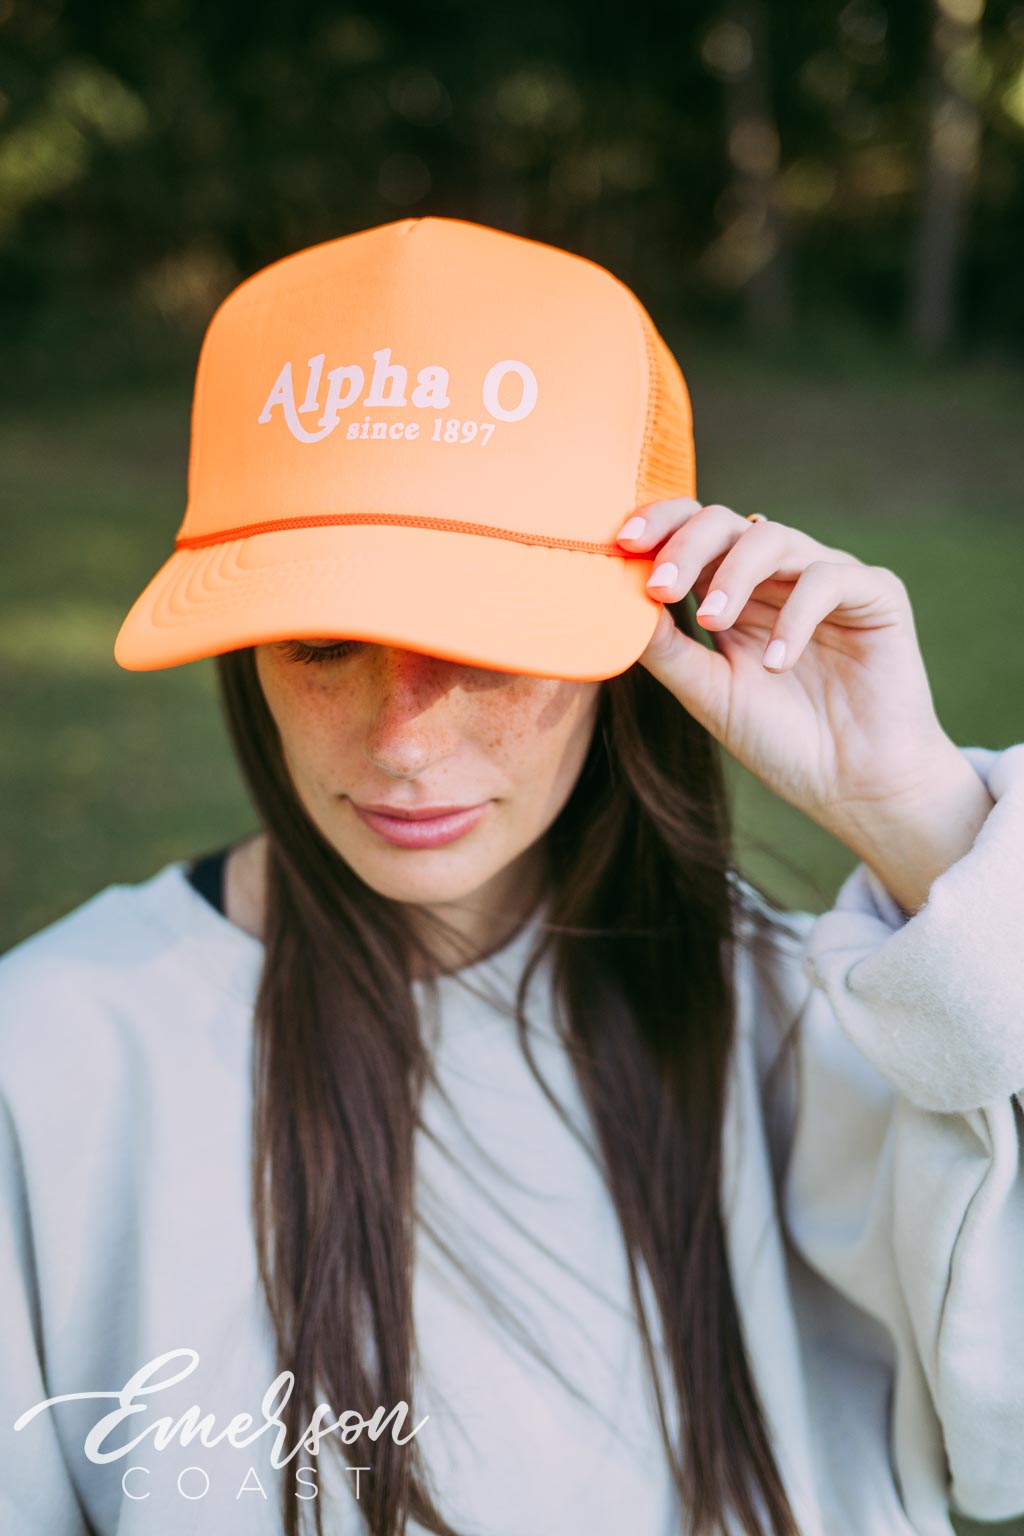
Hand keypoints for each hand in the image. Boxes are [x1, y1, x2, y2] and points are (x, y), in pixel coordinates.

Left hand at [618, 497, 959, 840]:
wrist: (852, 786)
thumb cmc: (780, 739)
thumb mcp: (709, 693)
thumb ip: (667, 649)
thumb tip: (617, 604)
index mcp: (733, 590)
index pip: (692, 531)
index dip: (659, 526)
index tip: (622, 545)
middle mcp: (778, 574)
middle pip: (726, 521)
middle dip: (686, 546)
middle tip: (661, 586)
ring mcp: (827, 578)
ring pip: (773, 536)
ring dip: (734, 575)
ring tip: (712, 623)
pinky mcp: (876, 593)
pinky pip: (828, 578)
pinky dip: (795, 616)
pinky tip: (777, 663)